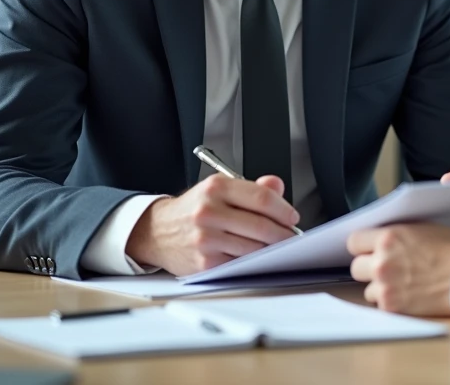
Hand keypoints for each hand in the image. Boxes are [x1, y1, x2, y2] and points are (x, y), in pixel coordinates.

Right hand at [125, 174, 299, 274]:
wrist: (157, 231)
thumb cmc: (195, 209)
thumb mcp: (219, 188)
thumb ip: (252, 187)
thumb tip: (278, 186)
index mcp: (216, 188)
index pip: (261, 198)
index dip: (283, 209)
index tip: (292, 217)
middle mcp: (209, 211)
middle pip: (261, 225)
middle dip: (283, 234)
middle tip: (291, 237)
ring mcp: (205, 238)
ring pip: (253, 247)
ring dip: (271, 250)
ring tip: (277, 247)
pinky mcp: (204, 263)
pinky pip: (240, 264)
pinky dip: (253, 262)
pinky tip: (257, 257)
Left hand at [347, 224, 449, 316]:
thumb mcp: (424, 227)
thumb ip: (398, 232)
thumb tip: (383, 236)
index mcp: (389, 237)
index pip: (354, 241)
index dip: (363, 246)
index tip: (369, 249)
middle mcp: (381, 261)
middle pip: (356, 267)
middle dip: (369, 268)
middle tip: (387, 269)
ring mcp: (385, 286)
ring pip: (368, 289)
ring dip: (381, 287)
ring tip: (402, 284)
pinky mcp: (392, 306)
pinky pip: (381, 305)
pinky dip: (392, 302)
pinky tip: (409, 296)